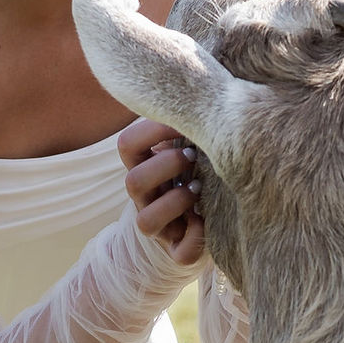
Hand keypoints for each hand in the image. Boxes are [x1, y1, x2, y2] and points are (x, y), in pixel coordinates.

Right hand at [118, 117, 203, 267]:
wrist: (216, 217)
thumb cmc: (206, 166)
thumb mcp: (195, 142)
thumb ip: (192, 122)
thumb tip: (208, 90)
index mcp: (145, 166)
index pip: (127, 145)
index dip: (152, 131)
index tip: (183, 123)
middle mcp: (146, 198)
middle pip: (132, 182)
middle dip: (166, 165)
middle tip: (194, 155)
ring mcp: (160, 227)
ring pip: (145, 222)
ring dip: (175, 201)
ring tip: (200, 188)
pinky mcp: (179, 251)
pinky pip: (181, 251)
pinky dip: (197, 237)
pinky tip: (209, 220)